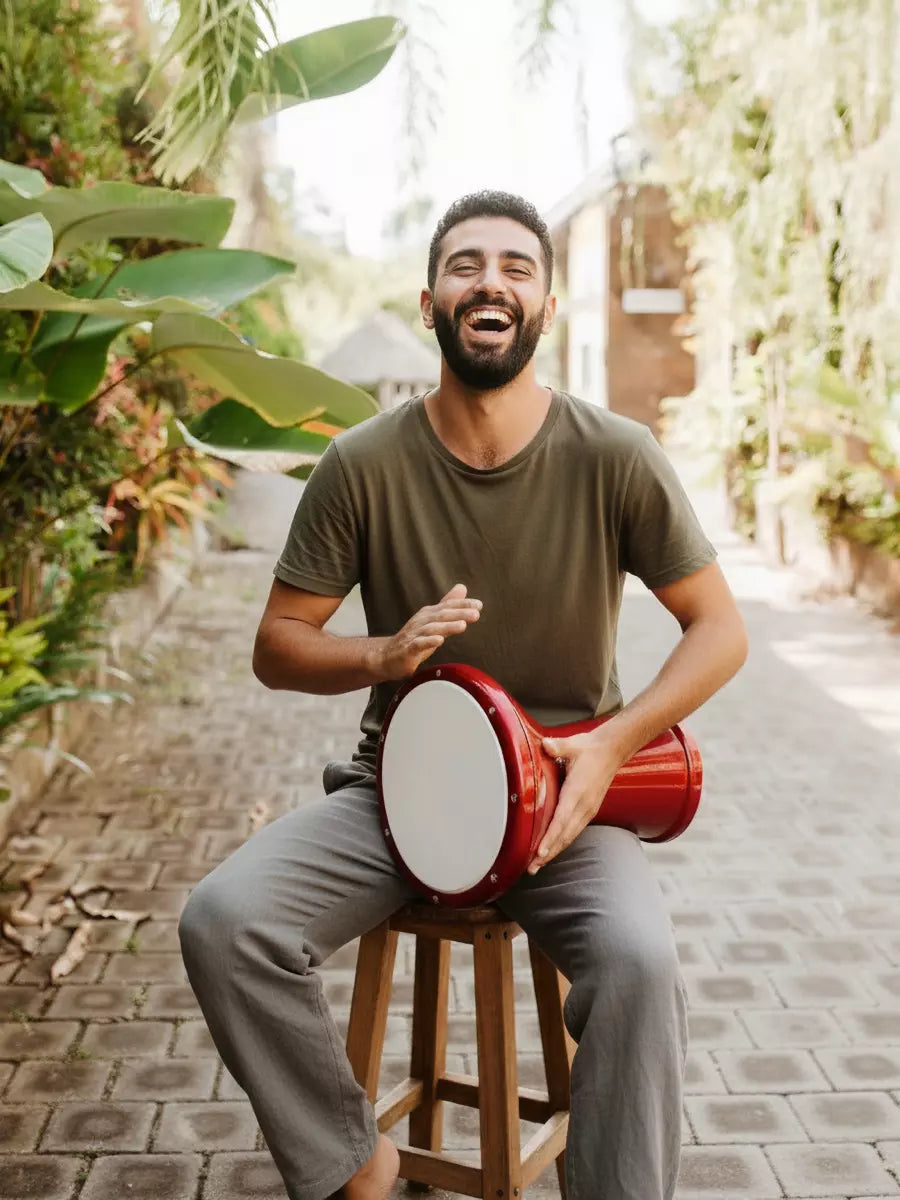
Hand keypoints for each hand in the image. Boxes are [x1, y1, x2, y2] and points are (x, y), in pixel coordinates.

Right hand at [377, 583, 481, 680]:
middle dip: (459, 614)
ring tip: (463, 626)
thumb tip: (462, 587)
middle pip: (441, 616)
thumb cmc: (414, 638)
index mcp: (429, 614)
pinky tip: (439, 641)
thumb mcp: (433, 620)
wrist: (388, 656)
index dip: (463, 605)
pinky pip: (418, 644)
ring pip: (432, 629)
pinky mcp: (408, 649)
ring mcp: (414, 635)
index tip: (479, 605)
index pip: (447, 607)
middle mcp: (421, 621)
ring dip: (447, 627)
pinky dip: (428, 642)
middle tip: (476, 614)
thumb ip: (448, 605)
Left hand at [526, 729, 621, 873]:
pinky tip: (551, 850)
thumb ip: (557, 746)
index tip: (540, 851)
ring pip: (569, 836)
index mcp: (578, 792)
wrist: (612, 751)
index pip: (562, 819)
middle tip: (532, 867)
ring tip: (538, 865)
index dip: (551, 837)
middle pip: (565, 835)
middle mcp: (584, 806)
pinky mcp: (588, 811)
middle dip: (548, 853)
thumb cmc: (590, 749)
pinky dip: (561, 843)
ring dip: (554, 851)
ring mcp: (587, 810)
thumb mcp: (573, 745)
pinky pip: (573, 831)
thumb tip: (546, 745)